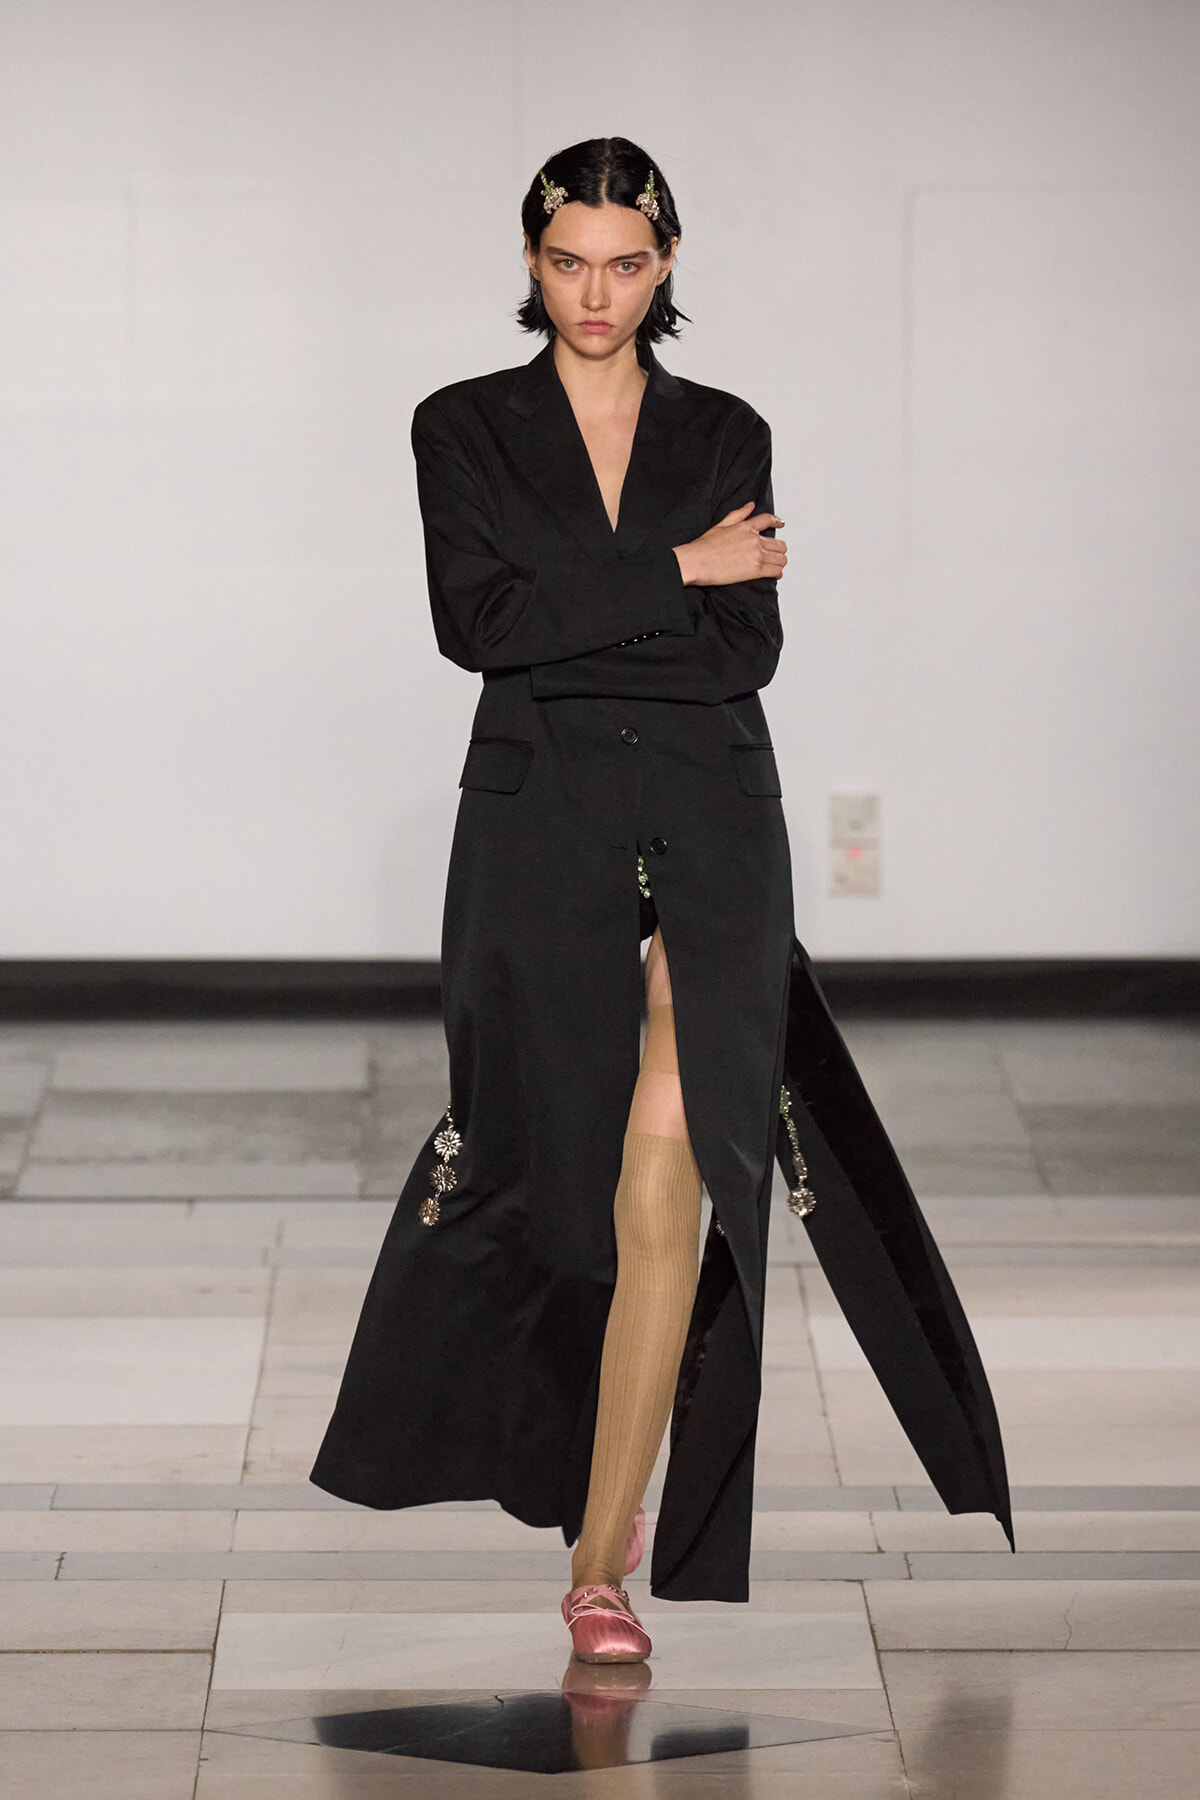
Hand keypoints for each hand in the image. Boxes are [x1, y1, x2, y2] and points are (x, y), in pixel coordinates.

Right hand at [673, 501, 787, 586]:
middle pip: (780, 544)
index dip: (777, 522)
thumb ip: (739, 514)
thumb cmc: (704, 547)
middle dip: (778, 549)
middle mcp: (754, 540)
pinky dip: (777, 573)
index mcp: (746, 527)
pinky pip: (776, 571)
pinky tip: (774, 574)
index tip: (780, 523)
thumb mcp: (721, 525)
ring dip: (780, 562)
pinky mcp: (756, 570)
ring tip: (775, 565)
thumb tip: (750, 505)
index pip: (768, 520)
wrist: (697, 562)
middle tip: (775, 554)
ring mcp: (757, 555)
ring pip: (781, 558)